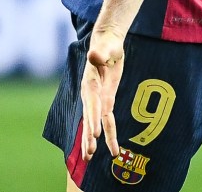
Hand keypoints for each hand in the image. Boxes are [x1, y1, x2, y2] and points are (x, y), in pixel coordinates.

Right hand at [80, 27, 124, 161]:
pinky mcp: (106, 101)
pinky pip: (106, 121)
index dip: (93, 118)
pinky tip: (113, 149)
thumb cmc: (107, 43)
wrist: (107, 43)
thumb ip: (100, 53)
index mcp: (91, 82)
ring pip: (95, 123)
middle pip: (90, 118)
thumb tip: (94, 56)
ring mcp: (97, 99)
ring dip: (93, 141)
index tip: (94, 134)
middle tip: (89, 154)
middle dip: (88, 136)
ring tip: (90, 159)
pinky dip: (108, 134)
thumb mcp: (106, 46)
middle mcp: (91, 93)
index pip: (92, 103)